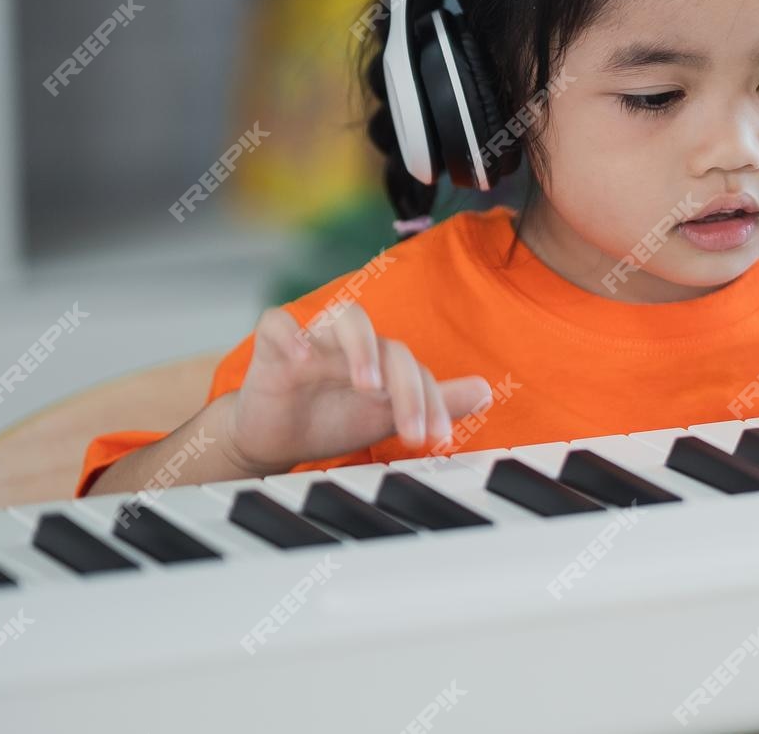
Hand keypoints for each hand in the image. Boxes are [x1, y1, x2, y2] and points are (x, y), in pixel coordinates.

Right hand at [218, 300, 492, 475]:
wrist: (275, 438)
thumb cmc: (334, 419)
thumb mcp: (386, 417)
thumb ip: (433, 402)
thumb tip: (486, 390)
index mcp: (382, 357)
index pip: (417, 369)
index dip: (432, 402)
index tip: (437, 440)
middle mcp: (355, 343)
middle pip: (391, 347)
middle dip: (407, 391)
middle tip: (413, 432)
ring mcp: (315, 340)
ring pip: (346, 317)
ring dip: (362, 347)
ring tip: (370, 385)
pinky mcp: (273, 346)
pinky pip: (278, 323)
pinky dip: (289, 333)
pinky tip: (301, 356)